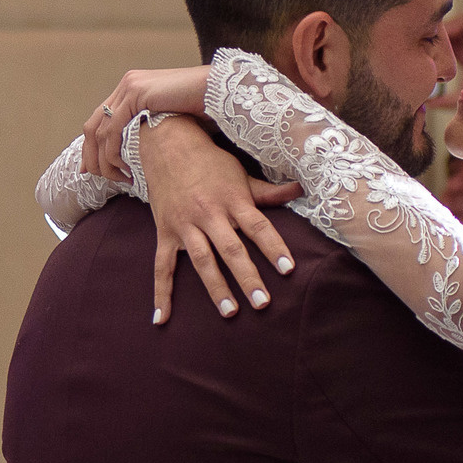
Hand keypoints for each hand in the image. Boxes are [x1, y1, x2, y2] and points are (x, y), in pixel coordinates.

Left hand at [82, 65, 208, 182]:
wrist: (217, 92)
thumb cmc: (203, 109)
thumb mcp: (168, 122)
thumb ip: (149, 132)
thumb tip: (138, 156)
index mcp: (133, 89)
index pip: (101, 120)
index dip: (92, 147)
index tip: (91, 170)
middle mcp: (127, 85)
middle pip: (92, 125)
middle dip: (90, 155)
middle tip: (94, 177)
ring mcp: (129, 87)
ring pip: (99, 131)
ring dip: (103, 160)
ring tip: (117, 179)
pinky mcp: (136, 94)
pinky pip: (113, 130)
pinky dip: (114, 153)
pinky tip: (125, 168)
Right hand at [139, 117, 301, 323]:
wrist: (167, 145)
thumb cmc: (209, 161)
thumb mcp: (240, 174)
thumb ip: (268, 191)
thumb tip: (300, 190)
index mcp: (232, 200)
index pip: (258, 227)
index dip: (274, 247)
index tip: (289, 269)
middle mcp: (209, 214)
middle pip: (231, 250)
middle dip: (247, 277)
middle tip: (263, 302)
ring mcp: (185, 225)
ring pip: (202, 261)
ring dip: (216, 288)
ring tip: (230, 312)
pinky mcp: (165, 233)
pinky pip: (162, 267)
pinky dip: (162, 293)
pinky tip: (162, 318)